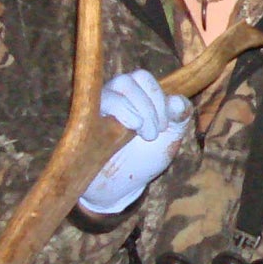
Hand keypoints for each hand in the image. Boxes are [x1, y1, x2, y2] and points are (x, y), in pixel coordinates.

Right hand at [77, 69, 192, 214]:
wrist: (121, 186)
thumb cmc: (145, 157)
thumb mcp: (171, 137)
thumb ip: (179, 116)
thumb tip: (176, 101)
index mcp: (133, 93)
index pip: (142, 77)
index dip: (157, 96)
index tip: (165, 125)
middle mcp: (111, 96)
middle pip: (126, 81)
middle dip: (147, 107)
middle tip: (154, 134)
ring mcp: (94, 110)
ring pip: (110, 93)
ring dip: (132, 111)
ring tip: (144, 135)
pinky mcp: (83, 125)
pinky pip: (91, 108)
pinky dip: (116, 113)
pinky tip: (129, 128)